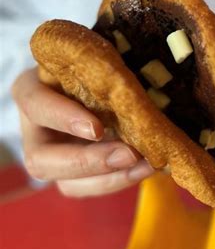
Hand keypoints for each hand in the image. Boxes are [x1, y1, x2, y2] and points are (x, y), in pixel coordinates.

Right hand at [11, 68, 154, 196]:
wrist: (105, 81)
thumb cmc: (97, 64)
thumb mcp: (96, 59)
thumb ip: (105, 70)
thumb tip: (135, 91)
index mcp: (31, 89)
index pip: (35, 104)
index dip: (64, 119)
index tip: (96, 128)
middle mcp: (34, 128)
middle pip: (42, 160)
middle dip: (88, 162)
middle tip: (130, 154)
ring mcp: (51, 157)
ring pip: (67, 184)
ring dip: (111, 178)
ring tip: (148, 164)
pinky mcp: (72, 176)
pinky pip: (90, 188)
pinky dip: (120, 180)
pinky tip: (147, 167)